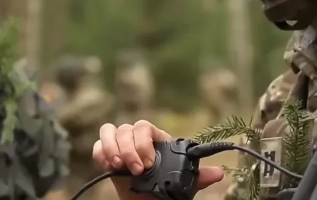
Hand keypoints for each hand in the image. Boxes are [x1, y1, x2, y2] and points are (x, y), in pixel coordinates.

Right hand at [92, 120, 224, 199]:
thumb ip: (198, 176)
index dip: (143, 142)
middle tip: (136, 170)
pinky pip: (97, 146)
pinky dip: (100, 153)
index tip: (148, 163)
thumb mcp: (182, 183)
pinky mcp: (106, 155)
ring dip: (112, 148)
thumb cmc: (165, 189)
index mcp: (154, 140)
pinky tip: (108, 166)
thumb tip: (218, 173)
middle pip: (125, 129)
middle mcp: (135, 139)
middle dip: (129, 149)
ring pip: (109, 131)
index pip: (144, 127)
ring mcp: (120, 145)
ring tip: (118, 166)